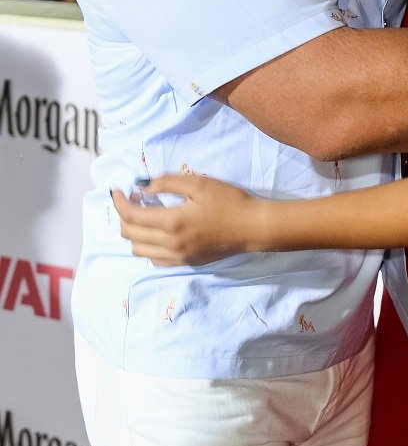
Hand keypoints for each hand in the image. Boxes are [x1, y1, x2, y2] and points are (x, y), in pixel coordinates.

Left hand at [112, 175, 262, 265]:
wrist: (253, 227)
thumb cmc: (229, 201)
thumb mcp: (199, 183)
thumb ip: (167, 183)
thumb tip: (142, 186)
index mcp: (171, 223)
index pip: (130, 215)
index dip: (118, 201)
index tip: (117, 190)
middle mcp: (170, 244)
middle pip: (129, 234)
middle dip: (122, 215)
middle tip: (130, 199)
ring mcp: (178, 257)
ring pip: (138, 250)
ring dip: (133, 232)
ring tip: (142, 215)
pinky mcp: (186, 263)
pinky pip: (155, 260)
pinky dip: (147, 246)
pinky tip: (157, 233)